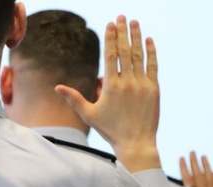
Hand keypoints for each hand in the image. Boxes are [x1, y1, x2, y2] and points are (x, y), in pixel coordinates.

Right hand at [56, 16, 160, 172]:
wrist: (136, 144)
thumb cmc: (111, 131)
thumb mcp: (89, 115)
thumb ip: (74, 99)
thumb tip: (57, 87)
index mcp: (111, 86)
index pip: (111, 56)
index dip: (111, 38)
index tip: (110, 24)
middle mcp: (128, 83)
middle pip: (125, 51)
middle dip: (123, 32)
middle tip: (121, 16)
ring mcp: (143, 85)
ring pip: (139, 55)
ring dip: (136, 37)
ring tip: (134, 22)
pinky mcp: (154, 89)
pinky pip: (153, 66)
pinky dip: (151, 52)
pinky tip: (148, 40)